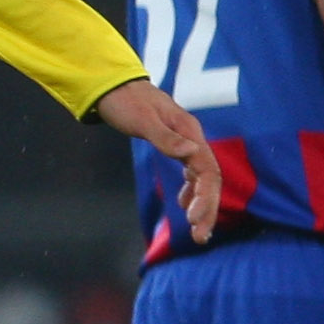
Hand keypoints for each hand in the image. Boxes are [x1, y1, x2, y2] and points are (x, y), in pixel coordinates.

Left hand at [91, 79, 221, 241]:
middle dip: (207, 209)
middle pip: (209, 179)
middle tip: (201, 238)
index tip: (194, 221)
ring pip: (201, 178)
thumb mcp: (142, 120)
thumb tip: (191, 153)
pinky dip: (190, 190)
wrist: (113, 85)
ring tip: (196, 230)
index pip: (207, 171)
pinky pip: (191, 172)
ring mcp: (185, 142)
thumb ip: (165, 138)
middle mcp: (192, 138)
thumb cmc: (125, 101)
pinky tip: (183, 204)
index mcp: (189, 133)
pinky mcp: (175, 145)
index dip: (205, 198)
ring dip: (201, 204)